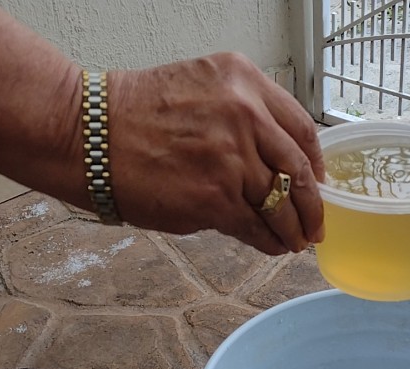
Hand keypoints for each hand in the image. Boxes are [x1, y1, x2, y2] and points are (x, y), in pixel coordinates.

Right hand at [107, 52, 324, 253]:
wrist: (88, 136)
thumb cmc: (139, 114)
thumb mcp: (204, 87)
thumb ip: (247, 115)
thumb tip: (282, 163)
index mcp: (245, 81)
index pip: (303, 129)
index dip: (317, 164)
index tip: (320, 183)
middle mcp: (245, 115)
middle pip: (300, 171)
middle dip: (313, 206)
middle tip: (317, 224)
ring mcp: (232, 158)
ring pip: (281, 205)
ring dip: (292, 230)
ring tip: (295, 241)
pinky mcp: (215, 198)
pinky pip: (255, 227)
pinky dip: (269, 242)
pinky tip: (272, 246)